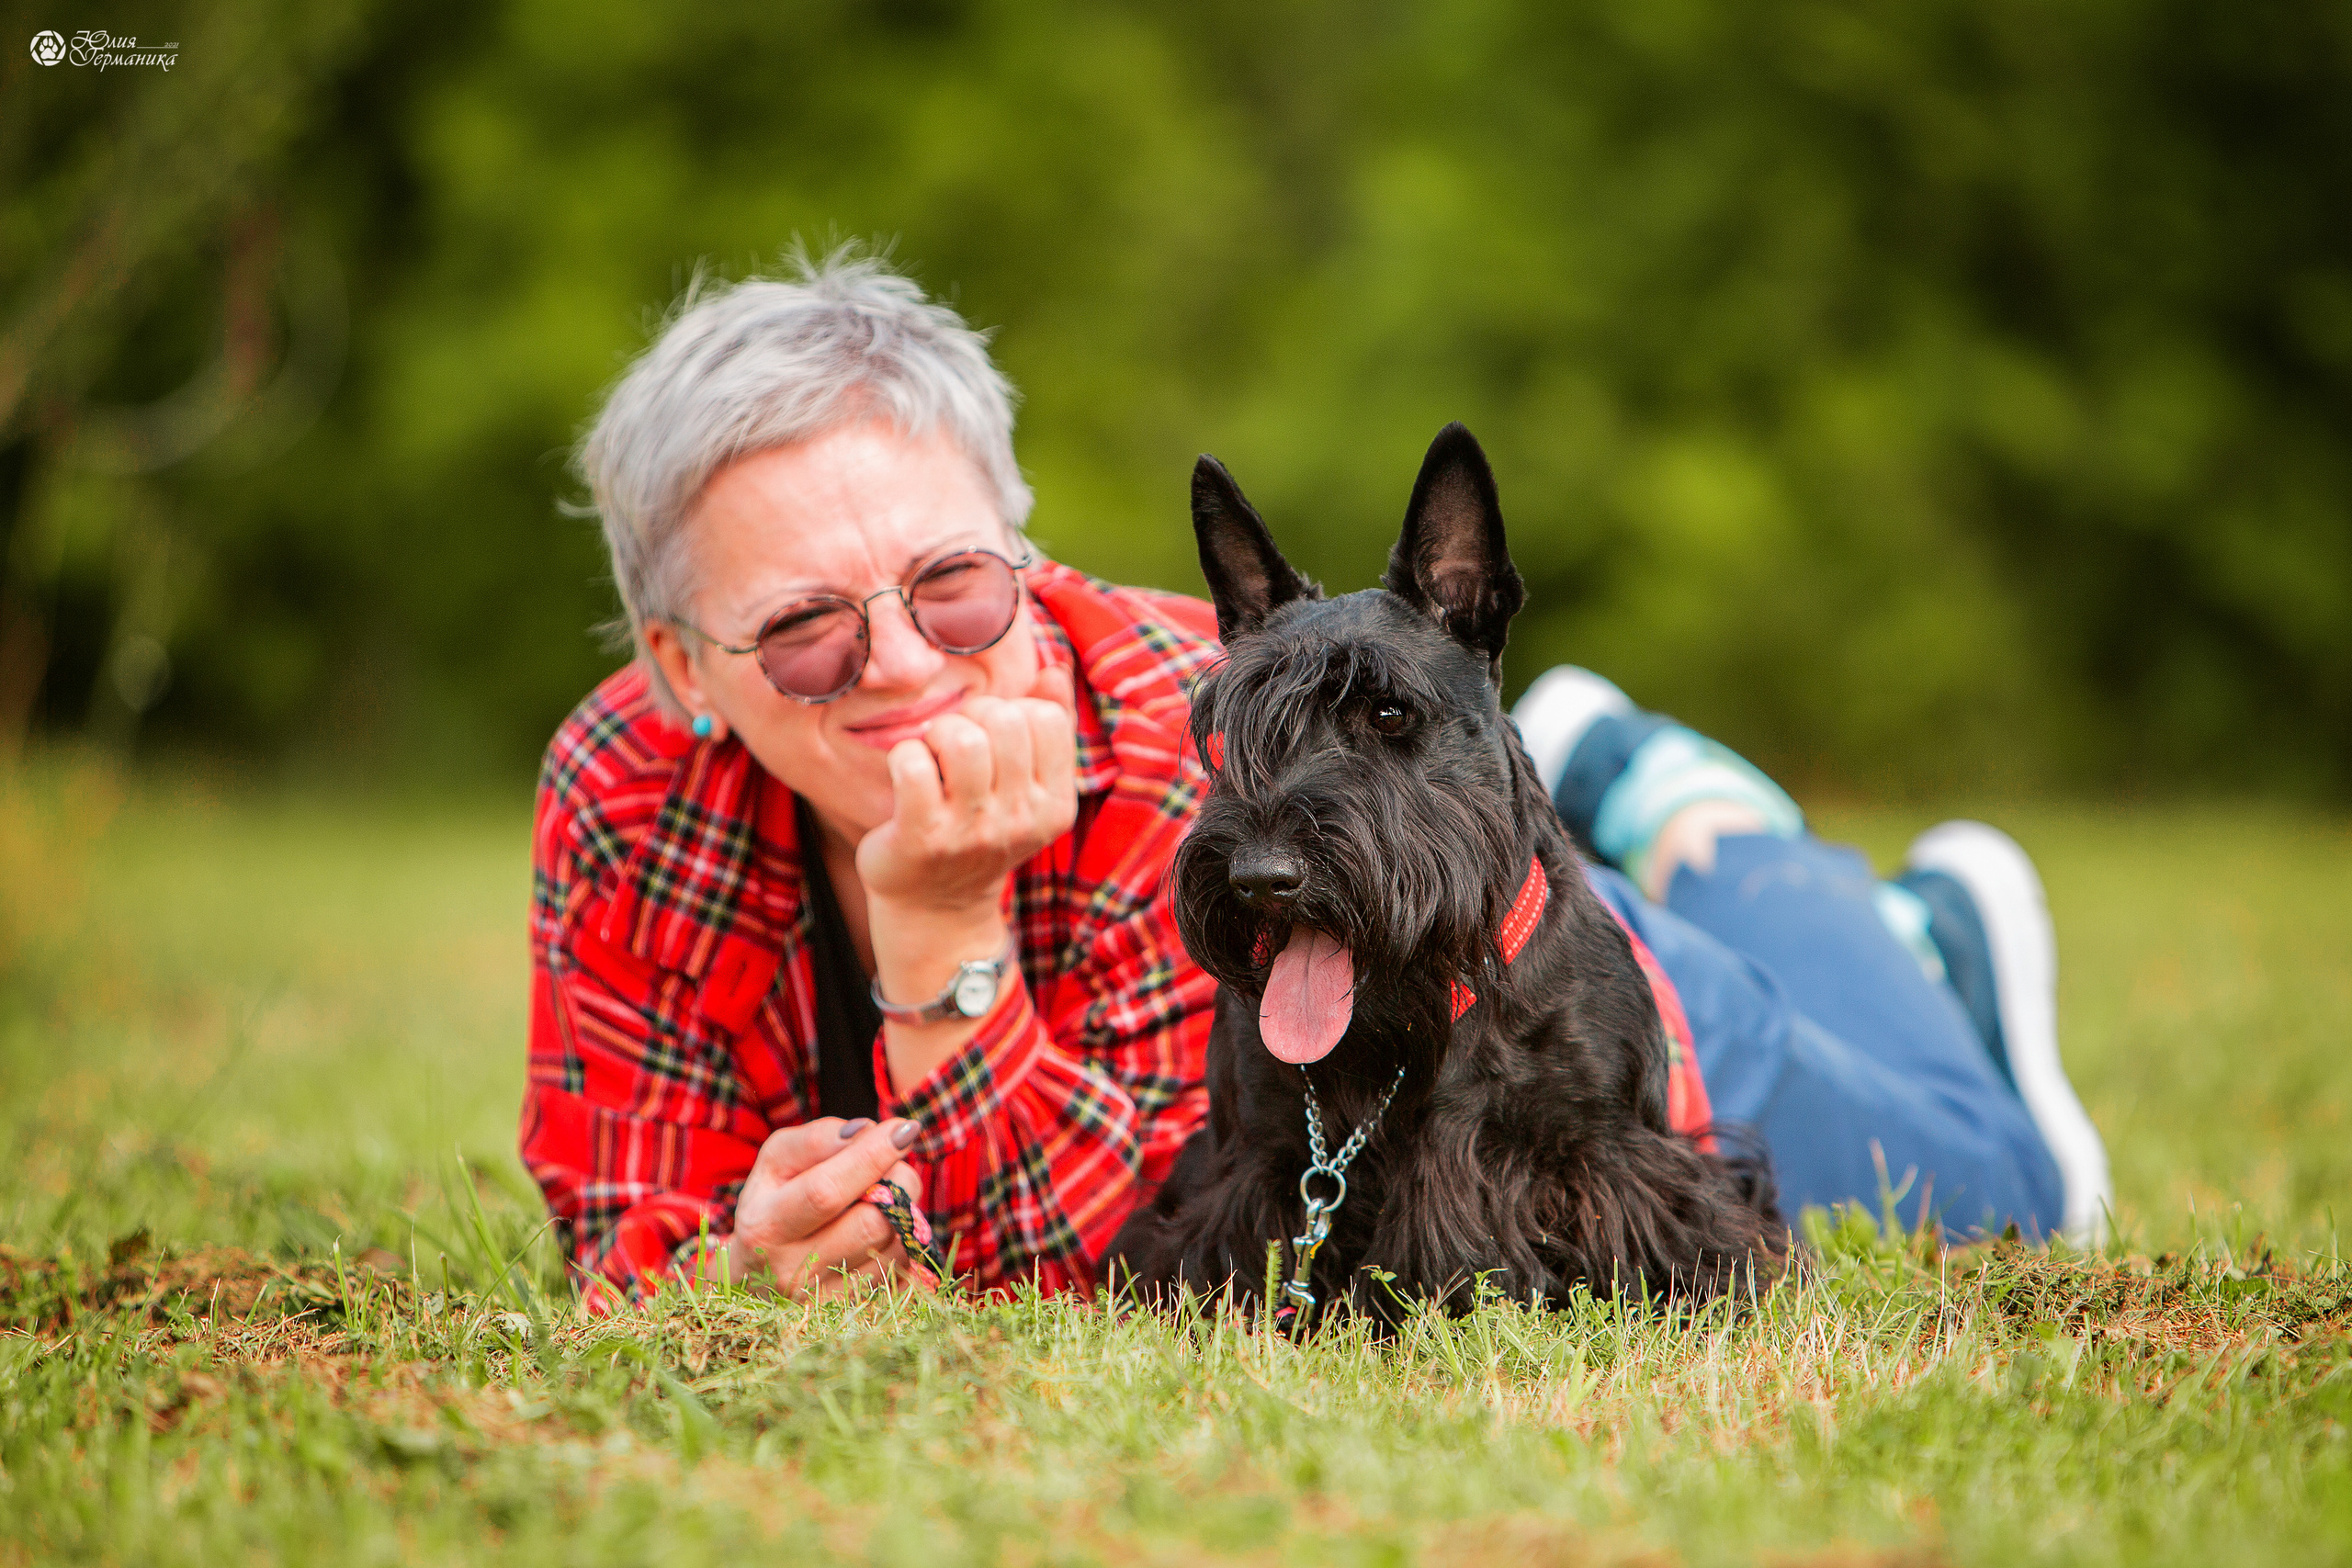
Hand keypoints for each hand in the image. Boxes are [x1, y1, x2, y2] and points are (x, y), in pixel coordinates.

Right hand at [726, 1117, 930, 1297]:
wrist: (754, 1278)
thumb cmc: (771, 1204)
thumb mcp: (776, 1163)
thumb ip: (817, 1140)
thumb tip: (866, 1132)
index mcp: (765, 1227)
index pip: (826, 1190)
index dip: (871, 1156)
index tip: (903, 1128)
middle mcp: (791, 1271)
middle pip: (872, 1221)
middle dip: (898, 1181)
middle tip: (895, 1166)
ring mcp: (823, 1300)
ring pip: (895, 1245)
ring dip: (903, 1210)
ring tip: (883, 1197)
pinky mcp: (851, 1312)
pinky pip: (901, 1269)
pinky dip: (901, 1239)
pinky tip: (880, 1228)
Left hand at [855, 663, 1077, 912]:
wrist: (935, 910)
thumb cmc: (977, 832)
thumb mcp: (1023, 788)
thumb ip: (1045, 726)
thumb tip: (1053, 668)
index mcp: (1055, 805)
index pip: (1045, 718)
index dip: (1012, 712)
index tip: (992, 739)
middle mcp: (1021, 820)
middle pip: (1004, 719)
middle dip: (971, 717)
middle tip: (954, 748)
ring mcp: (972, 831)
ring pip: (961, 737)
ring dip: (937, 735)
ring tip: (933, 759)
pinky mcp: (923, 838)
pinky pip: (912, 762)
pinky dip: (903, 757)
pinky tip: (906, 777)